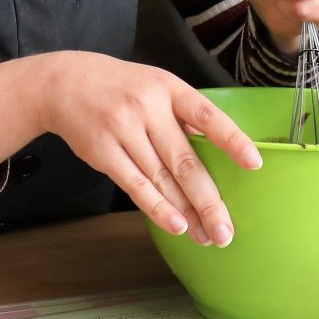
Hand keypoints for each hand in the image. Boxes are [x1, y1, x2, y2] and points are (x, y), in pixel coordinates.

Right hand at [0, 53, 260, 245]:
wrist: (64, 83)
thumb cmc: (122, 88)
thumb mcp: (156, 86)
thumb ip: (184, 116)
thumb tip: (220, 155)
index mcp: (169, 88)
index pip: (207, 116)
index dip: (232, 140)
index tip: (254, 164)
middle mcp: (148, 108)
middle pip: (185, 161)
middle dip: (209, 201)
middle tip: (227, 230)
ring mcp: (123, 130)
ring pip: (162, 179)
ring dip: (186, 212)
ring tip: (206, 236)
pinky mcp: (103, 152)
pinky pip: (135, 186)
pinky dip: (157, 209)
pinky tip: (176, 226)